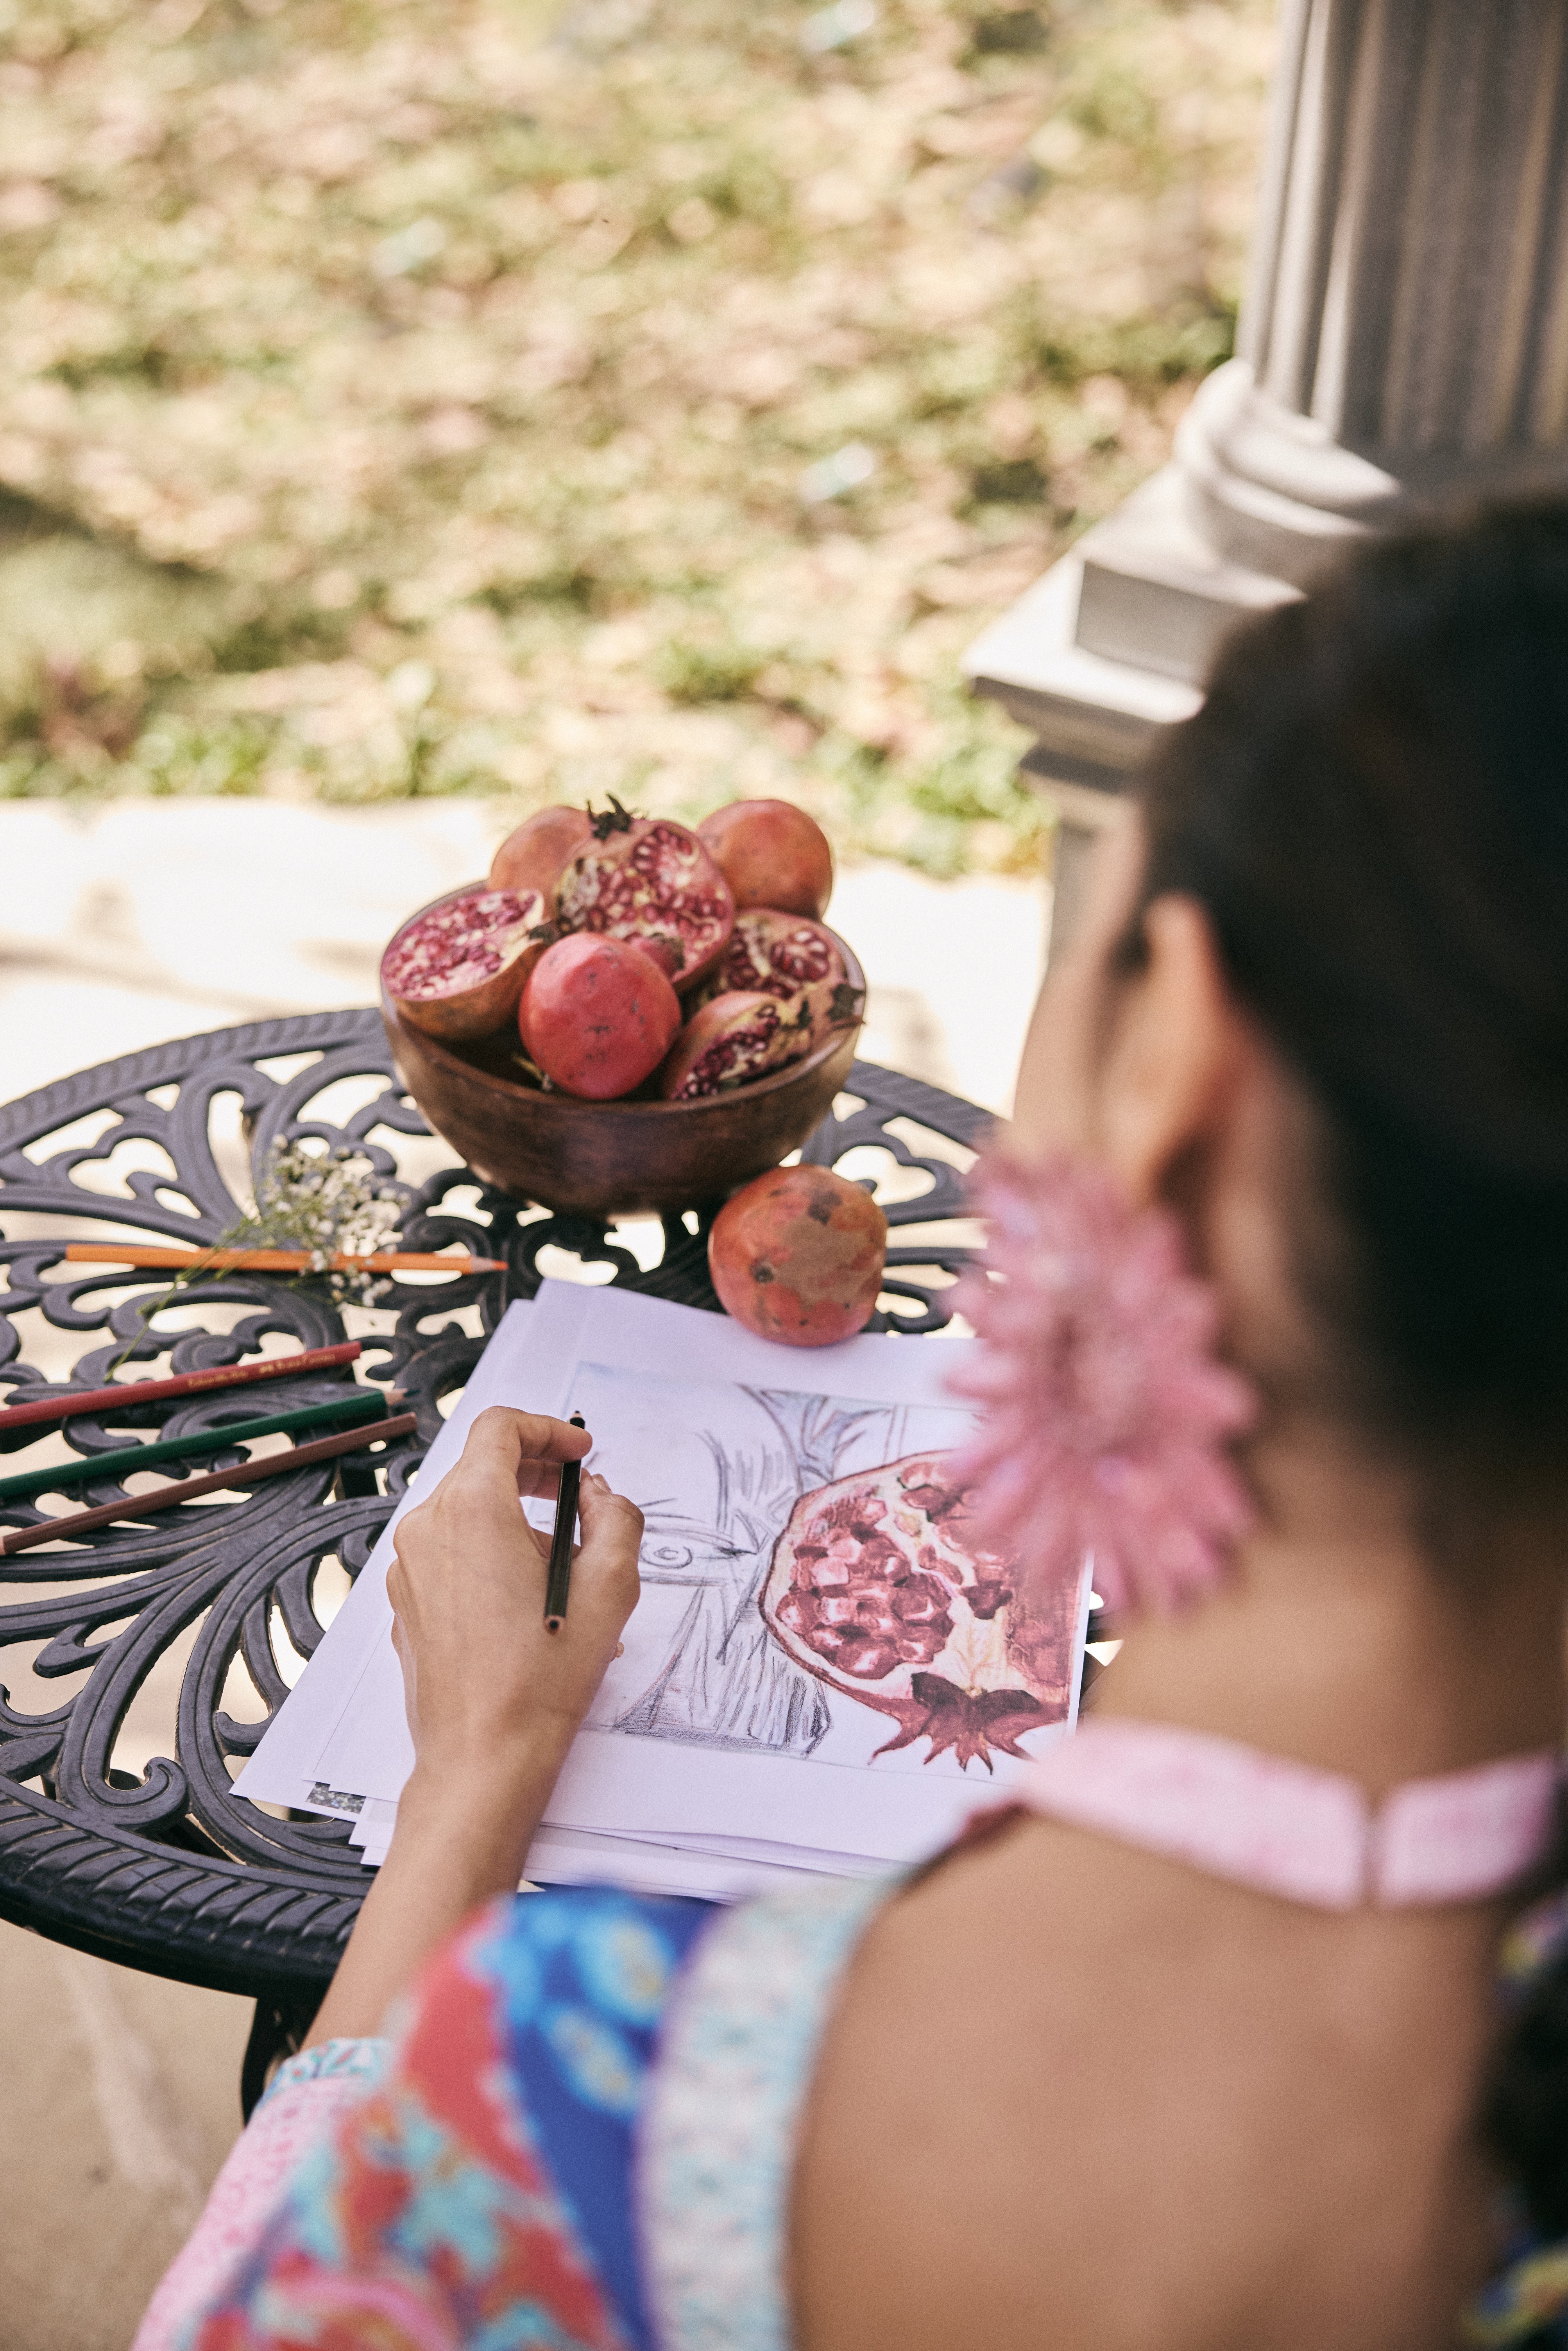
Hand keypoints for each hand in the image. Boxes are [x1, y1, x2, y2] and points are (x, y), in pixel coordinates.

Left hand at [387, 1405, 642, 1792]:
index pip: (500, 1428)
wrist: (484, 1758)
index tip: (581, 1451)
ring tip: (564, 1563)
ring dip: (515, 1517)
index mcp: (471, 1509)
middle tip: (577, 1493)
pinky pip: (450, 1553)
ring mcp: (408, 1569)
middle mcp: (427, 1530)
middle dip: (535, 1470)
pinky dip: (489, 1552)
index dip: (548, 1429)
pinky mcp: (406, 1603)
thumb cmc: (541, 1679)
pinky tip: (530, 1597)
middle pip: (480, 1467)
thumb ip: (616, 1519)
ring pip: (465, 1511)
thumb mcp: (611, 1587)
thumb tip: (599, 1496)